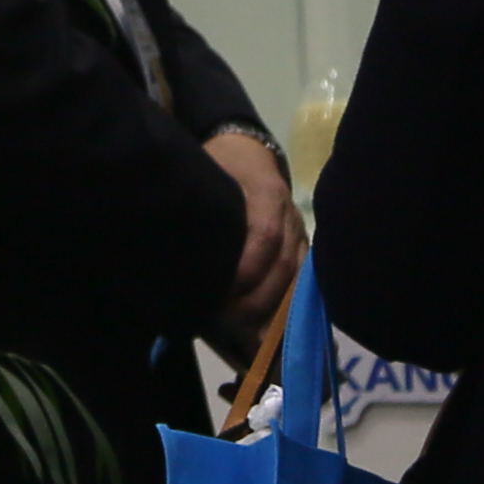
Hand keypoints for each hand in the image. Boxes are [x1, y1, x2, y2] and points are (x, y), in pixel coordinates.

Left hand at [207, 128, 302, 338]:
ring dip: (274, 309)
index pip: (264, 236)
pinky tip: (272, 329)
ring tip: (250, 336)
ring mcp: (300, 231)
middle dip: (257, 299)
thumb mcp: (207, 174)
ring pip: (296, 277)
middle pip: (283, 264)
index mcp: (267, 192)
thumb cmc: (219, 164)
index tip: (220, 292)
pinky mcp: (302, 245)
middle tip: (230, 324)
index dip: (246, 269)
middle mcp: (290, 214)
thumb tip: (181, 250)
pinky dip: (287, 306)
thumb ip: (202, 207)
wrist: (246, 147)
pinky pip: (301, 280)